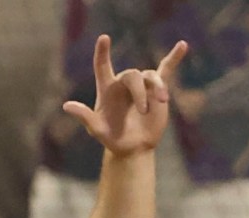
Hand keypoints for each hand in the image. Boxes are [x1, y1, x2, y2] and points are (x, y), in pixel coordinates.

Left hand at [64, 35, 185, 156]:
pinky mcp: (156, 90)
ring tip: (160, 104)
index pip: (102, 66)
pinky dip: (174, 58)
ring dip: (157, 88)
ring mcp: (141, 85)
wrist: (133, 148)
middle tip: (142, 111)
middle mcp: (123, 84)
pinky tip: (183, 45)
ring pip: (150, 76)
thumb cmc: (112, 139)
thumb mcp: (97, 129)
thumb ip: (84, 116)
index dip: (103, 53)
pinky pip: (166, 70)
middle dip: (139, 92)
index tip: (104, 38)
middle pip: (132, 75)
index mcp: (106, 89)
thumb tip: (66, 106)